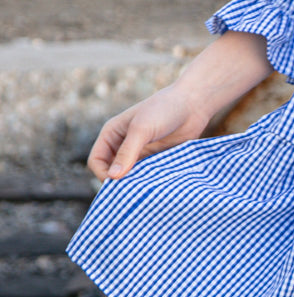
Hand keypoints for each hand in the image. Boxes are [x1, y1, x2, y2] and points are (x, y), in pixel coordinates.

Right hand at [87, 82, 213, 182]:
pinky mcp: (155, 160)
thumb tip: (113, 177)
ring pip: (129, 177)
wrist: (193, 104)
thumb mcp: (142, 129)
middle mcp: (122, 146)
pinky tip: (157, 187)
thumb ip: (128, 152)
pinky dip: (149, 183)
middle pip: (111, 172)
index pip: (96, 161)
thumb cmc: (164, 110)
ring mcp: (139, 154)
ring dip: (135, 184)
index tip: (118, 183)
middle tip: (132, 192)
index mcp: (111, 135)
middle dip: (119, 183)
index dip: (103, 173)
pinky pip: (146, 177)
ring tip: (146, 190)